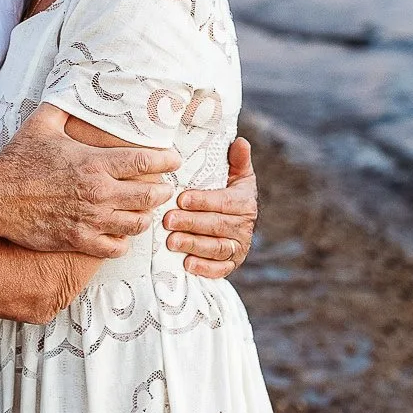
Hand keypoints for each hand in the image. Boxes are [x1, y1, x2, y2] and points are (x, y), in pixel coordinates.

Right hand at [0, 104, 181, 256]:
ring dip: (145, 216)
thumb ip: (65, 105)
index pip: (146, 162)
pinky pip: (115, 248)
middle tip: (164, 187)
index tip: (174, 159)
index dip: (167, 160)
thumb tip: (77, 82)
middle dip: (163, 191)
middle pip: (150, 196)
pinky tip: (120, 233)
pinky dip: (123, 242)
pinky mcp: (79, 240)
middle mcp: (98, 193)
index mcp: (95, 163)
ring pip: (137, 224)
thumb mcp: (43, 124)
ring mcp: (90, 219)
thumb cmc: (19, 159)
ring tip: (145, 210)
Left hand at [165, 136, 256, 279]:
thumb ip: (237, 160)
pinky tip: (187, 264)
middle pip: (217, 225)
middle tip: (167, 220)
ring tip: (171, 242)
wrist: (234, 222)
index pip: (225, 202)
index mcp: (245, 201)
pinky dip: (205, 268)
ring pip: (217, 248)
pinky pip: (220, 269)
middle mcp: (245, 225)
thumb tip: (240, 142)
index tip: (181, 199)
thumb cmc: (227, 193)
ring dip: (194, 245)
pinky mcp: (231, 264)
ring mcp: (239, 247)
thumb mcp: (235, 175)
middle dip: (191, 223)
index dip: (204, 201)